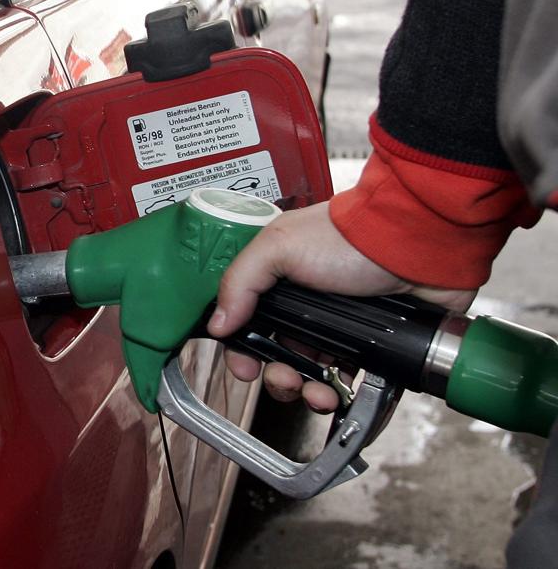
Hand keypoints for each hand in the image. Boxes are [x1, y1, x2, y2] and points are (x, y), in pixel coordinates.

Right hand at [206, 201, 475, 410]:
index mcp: (277, 280)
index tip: (245, 370)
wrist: (418, 246)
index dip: (241, 350)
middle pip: (278, 355)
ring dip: (309, 392)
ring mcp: (338, 325)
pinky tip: (344, 392)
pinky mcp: (370, 343)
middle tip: (288, 382)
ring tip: (320, 395)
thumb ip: (241, 283)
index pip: (246, 322)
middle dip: (279, 378)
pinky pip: (350, 379)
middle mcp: (305, 305)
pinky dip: (343, 392)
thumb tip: (216, 325)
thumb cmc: (351, 237)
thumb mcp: (280, 247)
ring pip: (312, 373)